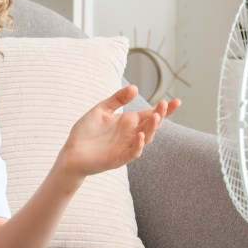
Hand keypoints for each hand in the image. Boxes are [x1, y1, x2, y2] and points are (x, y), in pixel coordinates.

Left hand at [59, 86, 180, 178]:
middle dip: (160, 115)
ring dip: (151, 129)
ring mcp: (126, 147)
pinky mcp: (118, 159)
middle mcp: (130, 135)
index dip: (164, 109)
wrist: (71, 153)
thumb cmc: (86, 132)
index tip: (177, 101)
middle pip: (151, 125)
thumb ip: (117, 99)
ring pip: (145, 139)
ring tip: (155, 116)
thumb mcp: (101, 110)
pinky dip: (138, 145)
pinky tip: (139, 135)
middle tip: (166, 105)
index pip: (150, 114)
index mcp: (128, 123)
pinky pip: (133, 153)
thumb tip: (135, 88)